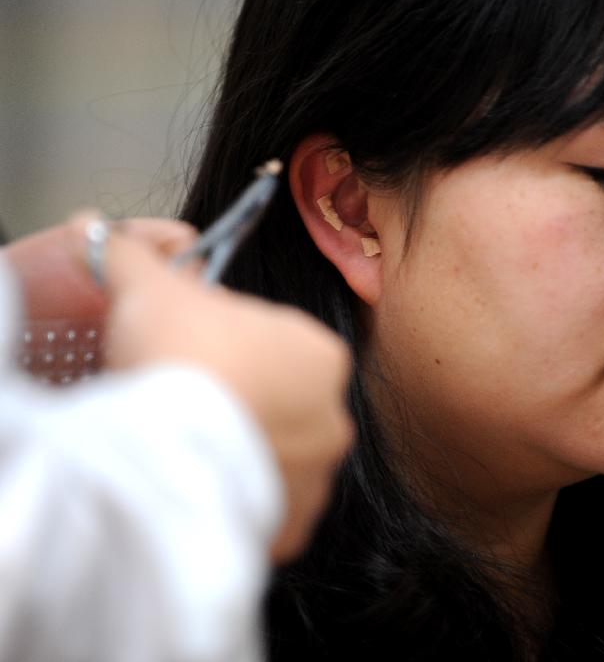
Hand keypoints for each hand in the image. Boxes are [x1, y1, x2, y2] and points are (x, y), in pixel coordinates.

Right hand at [95, 218, 353, 559]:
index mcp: (321, 354)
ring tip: (183, 448)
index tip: (187, 352)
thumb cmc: (180, 357)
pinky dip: (233, 500)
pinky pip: (262, 510)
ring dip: (235, 453)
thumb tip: (108, 235)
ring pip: (270, 459)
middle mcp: (332, 418)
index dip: (222, 342)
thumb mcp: (152, 290)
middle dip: (234, 399)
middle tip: (180, 401)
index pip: (271, 341)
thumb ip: (137, 259)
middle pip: (274, 402)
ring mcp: (316, 478)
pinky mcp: (292, 530)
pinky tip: (197, 487)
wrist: (169, 450)